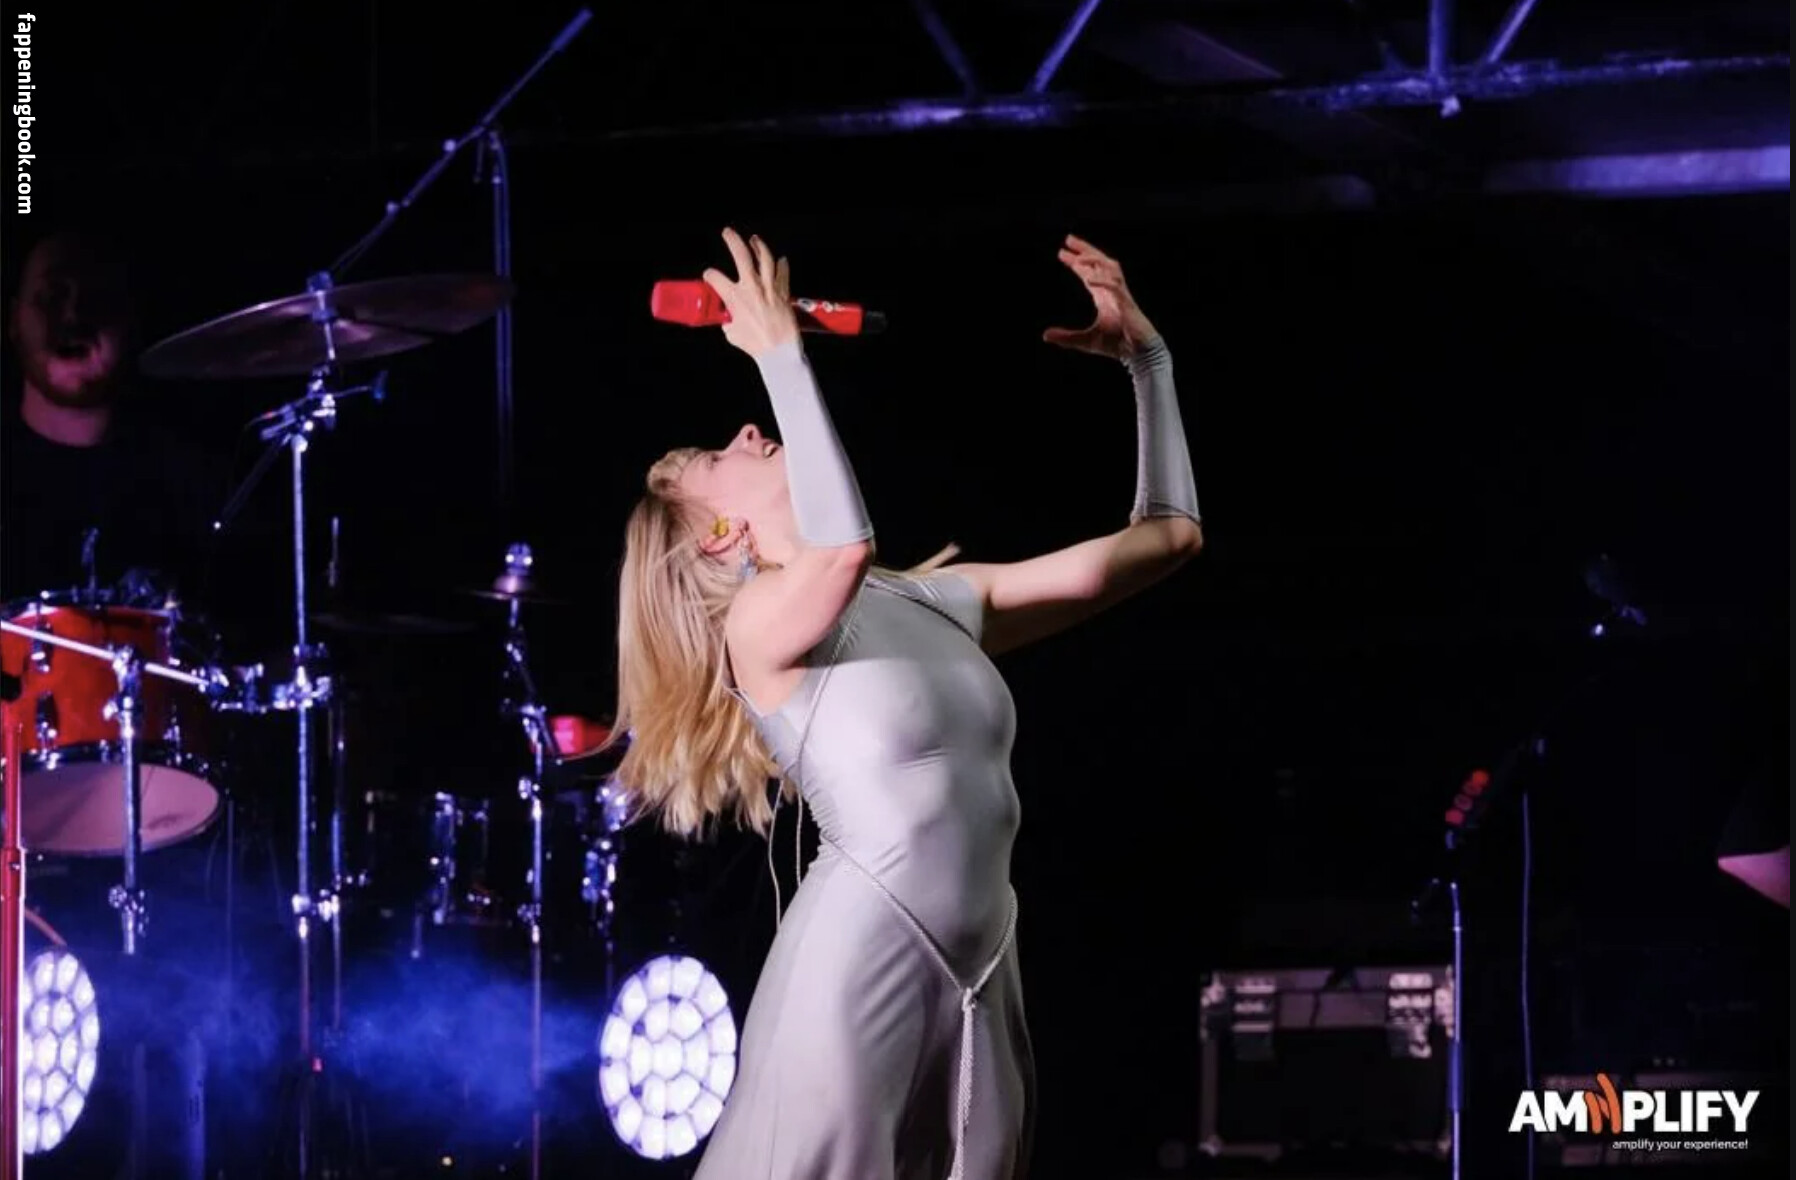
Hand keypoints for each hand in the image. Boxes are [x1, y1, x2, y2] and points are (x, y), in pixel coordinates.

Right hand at [702, 228, 797, 358]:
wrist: (778, 350)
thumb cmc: (755, 344)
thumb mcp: (732, 334)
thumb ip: (729, 322)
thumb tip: (728, 320)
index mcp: (735, 297)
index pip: (715, 278)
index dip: (710, 276)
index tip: (709, 276)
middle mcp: (752, 287)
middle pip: (741, 255)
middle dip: (733, 240)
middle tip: (728, 232)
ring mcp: (769, 288)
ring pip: (765, 258)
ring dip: (758, 246)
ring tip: (754, 239)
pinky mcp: (783, 292)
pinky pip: (783, 273)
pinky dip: (781, 265)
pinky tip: (780, 260)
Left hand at [1041, 234, 1158, 359]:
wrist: (1139, 354)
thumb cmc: (1117, 345)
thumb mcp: (1085, 341)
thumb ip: (1065, 337)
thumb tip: (1045, 335)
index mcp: (1104, 297)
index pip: (1089, 273)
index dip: (1076, 262)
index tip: (1062, 253)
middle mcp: (1112, 292)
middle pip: (1100, 263)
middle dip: (1085, 250)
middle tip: (1068, 239)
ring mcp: (1121, 296)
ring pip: (1110, 269)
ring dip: (1095, 260)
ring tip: (1078, 256)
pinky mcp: (1127, 305)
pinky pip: (1115, 288)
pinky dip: (1103, 282)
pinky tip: (1088, 279)